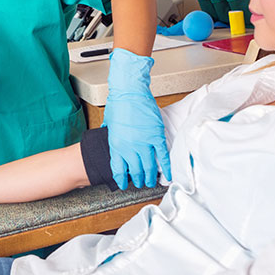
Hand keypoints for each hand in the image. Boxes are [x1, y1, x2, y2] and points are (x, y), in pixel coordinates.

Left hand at [104, 48, 171, 188]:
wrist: (129, 90)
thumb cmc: (118, 102)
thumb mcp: (108, 122)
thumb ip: (109, 134)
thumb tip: (106, 137)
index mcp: (116, 144)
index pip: (119, 169)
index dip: (122, 180)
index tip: (124, 185)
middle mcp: (129, 147)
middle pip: (135, 171)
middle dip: (138, 180)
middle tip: (140, 184)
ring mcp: (144, 142)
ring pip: (149, 166)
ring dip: (151, 177)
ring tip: (151, 182)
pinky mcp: (156, 136)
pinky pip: (163, 156)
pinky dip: (166, 167)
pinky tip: (168, 175)